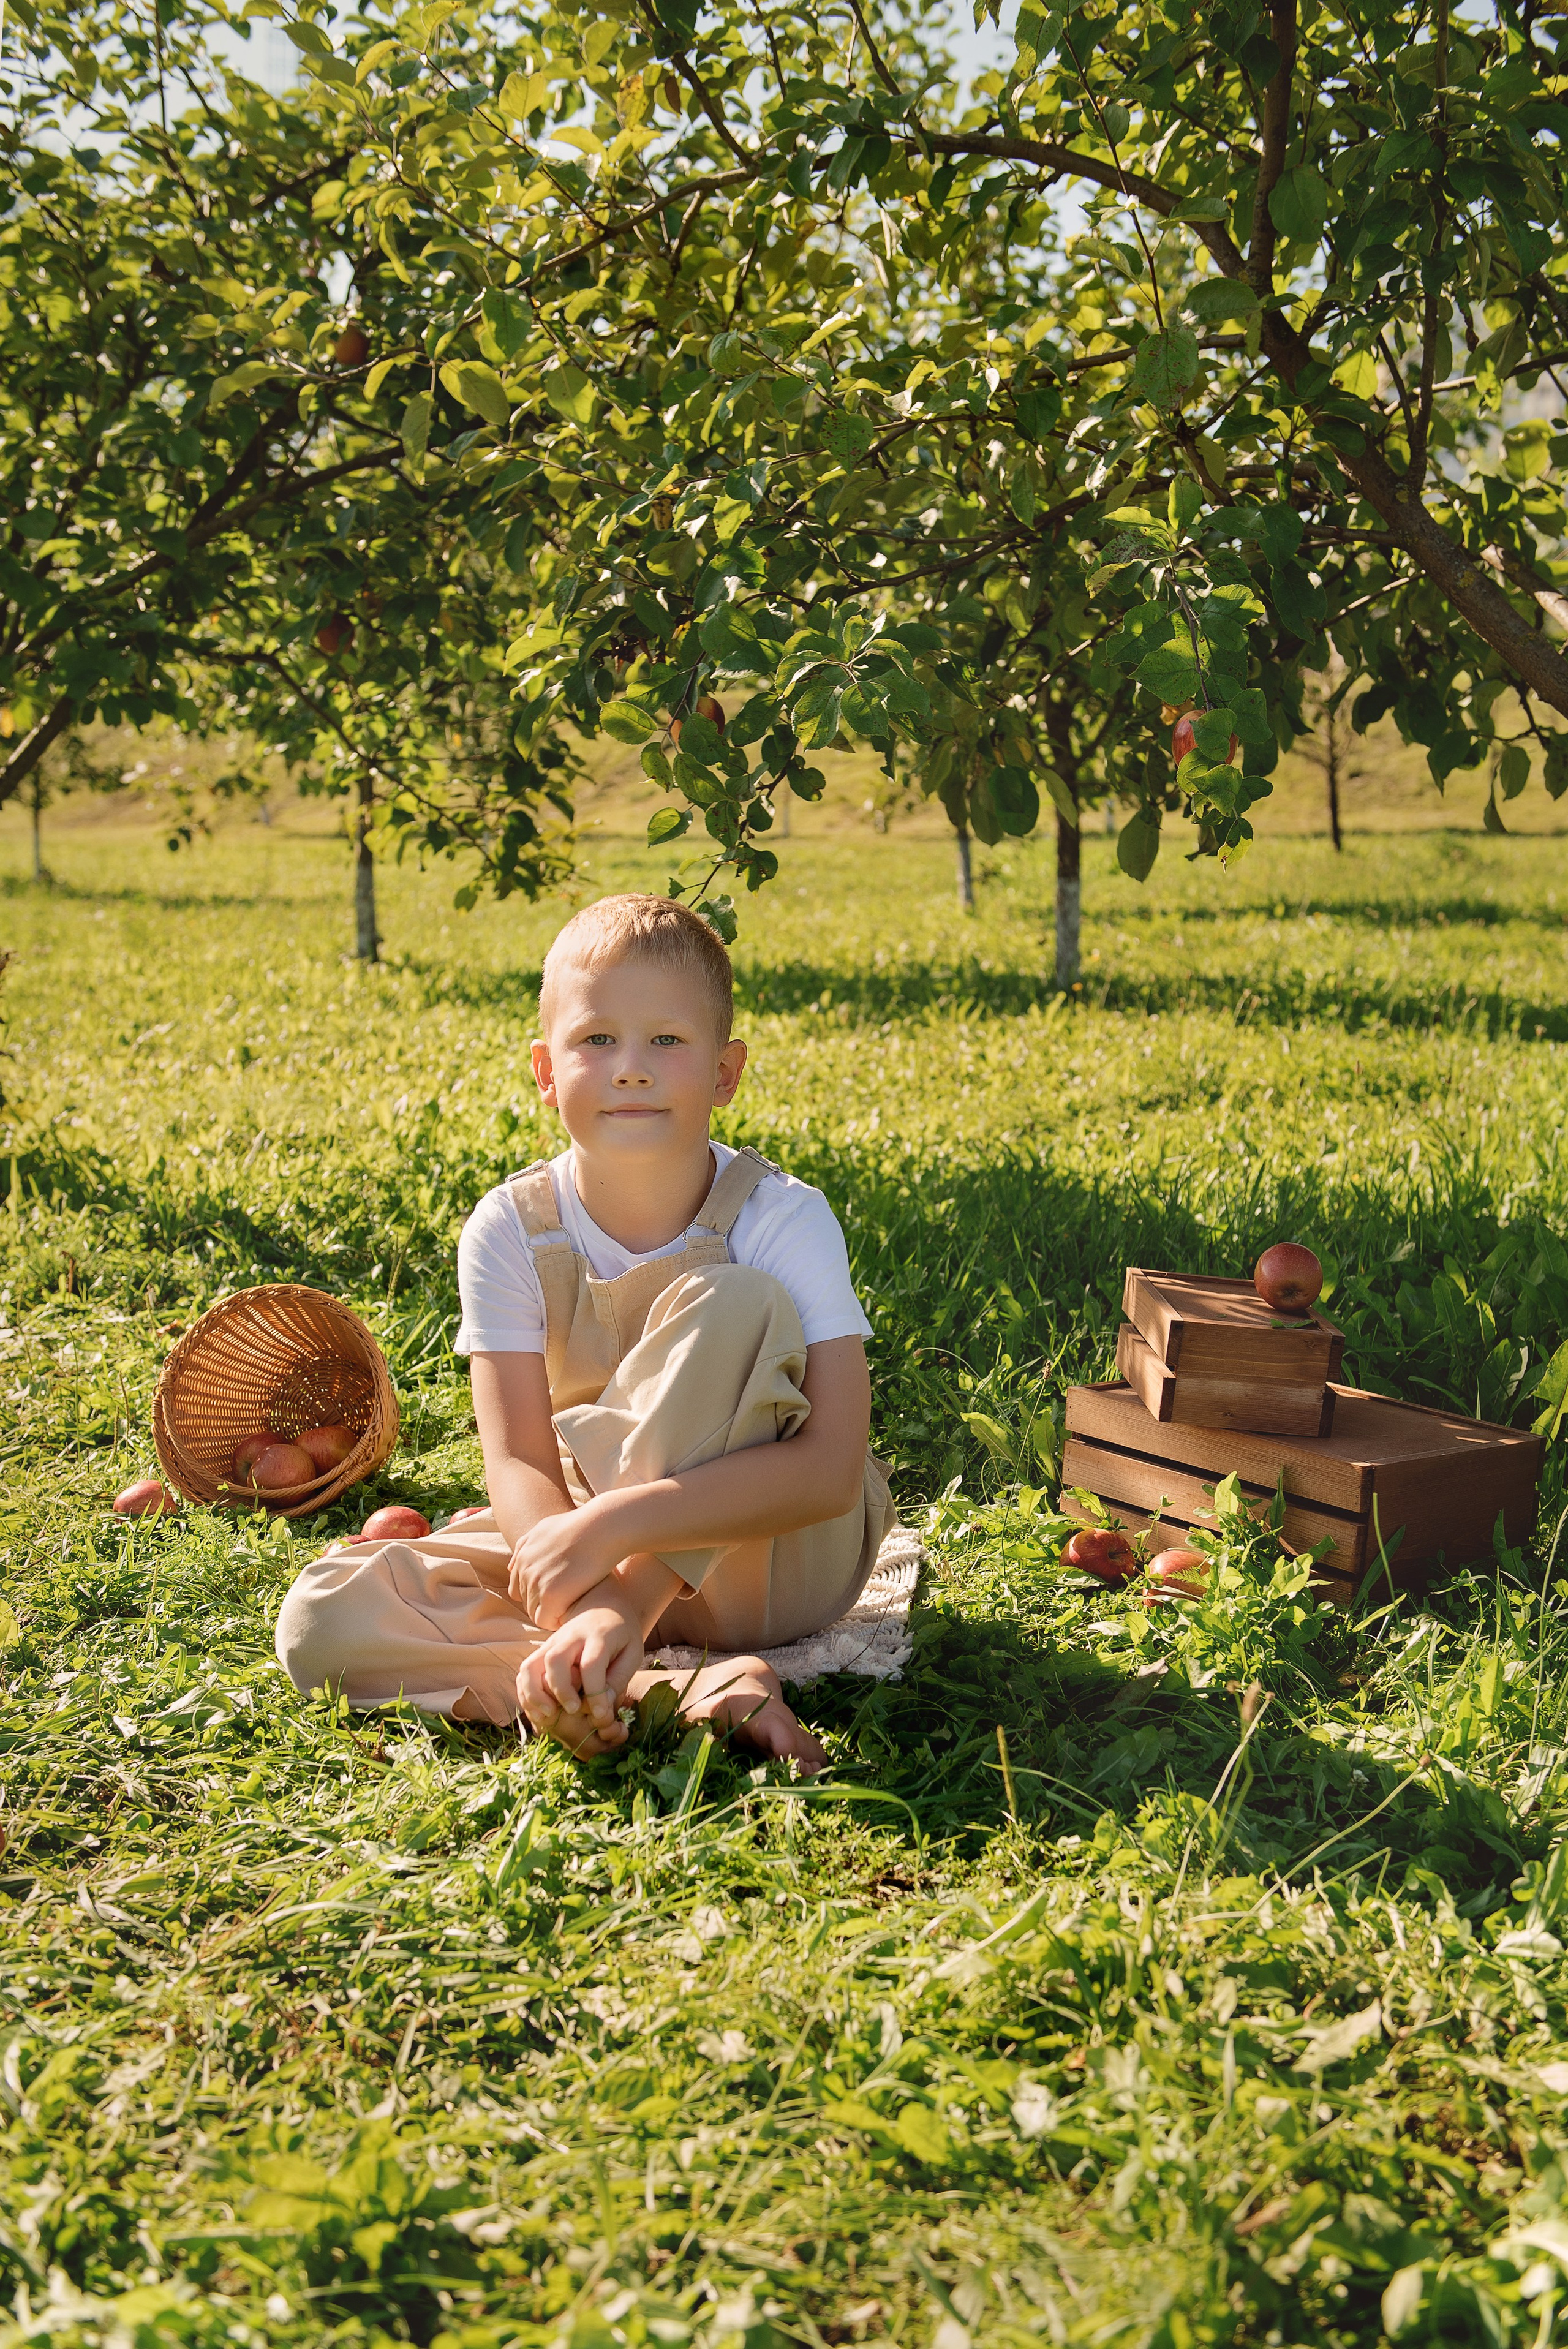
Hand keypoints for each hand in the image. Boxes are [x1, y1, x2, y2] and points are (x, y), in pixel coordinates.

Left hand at [507, 1502, 619, 1627]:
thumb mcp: (545, 1528)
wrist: (600, 1527)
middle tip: (567, 1600)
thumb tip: (513, 1566)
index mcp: (523, 1556)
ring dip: (551, 1612)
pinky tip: (571, 1611)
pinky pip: (544, 1620)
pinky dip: (555, 1621)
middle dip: (544, 1603)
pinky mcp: (551, 1594)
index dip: (537, 1594)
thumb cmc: (580, 1525)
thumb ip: (526, 1545)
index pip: (518, 1588)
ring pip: (534, 1612)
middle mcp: (525, 1569)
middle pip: (527, 1601)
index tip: (557, 1592)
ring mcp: (536, 1582)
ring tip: (571, 1605)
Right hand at [518, 1581, 643, 1753]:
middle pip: (555, 1660)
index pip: (591, 1664)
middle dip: (561, 1689)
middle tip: (574, 1710)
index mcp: (598, 1636)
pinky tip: (539, 1711)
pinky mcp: (541, 1650)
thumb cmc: (621, 1636)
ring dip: (535, 1694)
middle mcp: (570, 1637)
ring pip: (531, 1665)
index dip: (594, 1693)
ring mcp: (551, 1643)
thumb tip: (601, 1707)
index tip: (600, 1715)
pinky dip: (526, 1693)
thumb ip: (618, 1679)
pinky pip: (524, 1671)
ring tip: (549, 1715)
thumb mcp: (632, 1654)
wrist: (604, 1608)